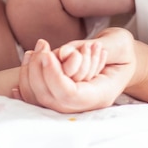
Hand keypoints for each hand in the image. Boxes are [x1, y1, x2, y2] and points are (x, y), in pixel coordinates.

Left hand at [16, 28, 135, 112]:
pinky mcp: (58, 96)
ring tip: (35, 50)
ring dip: (30, 73)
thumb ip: (98, 47)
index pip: (69, 95)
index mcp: (100, 95)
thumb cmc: (122, 50)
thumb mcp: (119, 43)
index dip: (54, 76)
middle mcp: (82, 104)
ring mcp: (69, 103)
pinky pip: (35, 96)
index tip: (47, 54)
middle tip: (42, 46)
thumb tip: (67, 54)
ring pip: (39, 98)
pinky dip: (25, 81)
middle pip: (49, 99)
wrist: (122, 60)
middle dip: (38, 71)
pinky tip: (26, 63)